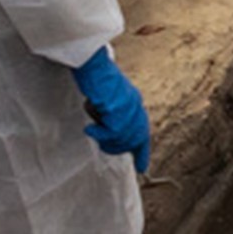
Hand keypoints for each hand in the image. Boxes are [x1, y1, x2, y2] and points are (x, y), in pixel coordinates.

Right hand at [71, 48, 151, 173]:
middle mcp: (136, 107)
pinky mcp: (120, 111)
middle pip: (134, 140)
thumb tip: (109, 128)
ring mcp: (129, 110)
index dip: (142, 152)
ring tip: (94, 129)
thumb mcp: (106, 96)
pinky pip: (111, 133)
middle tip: (103, 144)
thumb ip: (111, 112)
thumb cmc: (93, 76)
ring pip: (122, 139)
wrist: (91, 64)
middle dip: (118, 147)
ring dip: (106, 140)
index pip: (143, 132)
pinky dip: (98, 133)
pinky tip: (90, 127)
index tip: (142, 169)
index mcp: (134, 102)